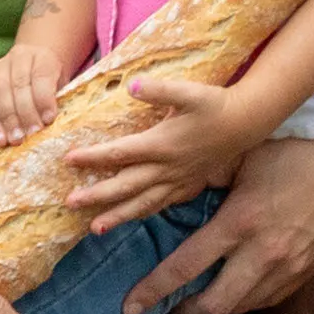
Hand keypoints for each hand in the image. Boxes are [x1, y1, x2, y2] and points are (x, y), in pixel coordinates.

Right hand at [0, 32, 78, 141]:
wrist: (36, 62)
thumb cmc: (54, 80)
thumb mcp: (62, 84)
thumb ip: (59, 99)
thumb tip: (53, 126)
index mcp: (43, 56)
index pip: (41, 76)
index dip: (44, 99)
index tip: (49, 120)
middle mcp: (19, 58)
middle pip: (19, 85)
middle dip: (26, 112)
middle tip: (32, 134)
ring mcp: (0, 69)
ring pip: (0, 93)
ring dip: (8, 119)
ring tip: (15, 140)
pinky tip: (0, 139)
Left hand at [53, 67, 273, 230]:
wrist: (245, 122)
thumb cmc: (214, 104)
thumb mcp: (188, 91)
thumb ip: (159, 89)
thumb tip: (131, 85)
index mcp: (161, 143)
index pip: (119, 153)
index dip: (92, 158)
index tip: (67, 160)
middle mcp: (166, 167)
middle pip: (125, 185)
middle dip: (97, 196)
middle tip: (69, 203)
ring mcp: (177, 180)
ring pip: (142, 203)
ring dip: (117, 216)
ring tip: (94, 228)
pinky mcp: (187, 185)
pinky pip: (160, 205)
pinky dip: (142, 214)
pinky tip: (129, 220)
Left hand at [131, 110, 313, 313]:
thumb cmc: (296, 146)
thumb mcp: (243, 157)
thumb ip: (206, 178)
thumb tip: (171, 187)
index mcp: (240, 222)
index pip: (185, 268)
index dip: (153, 291)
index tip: (129, 307)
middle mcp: (263, 253)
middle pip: (214, 304)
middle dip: (185, 312)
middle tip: (169, 307)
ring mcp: (289, 267)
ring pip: (242, 307)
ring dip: (216, 308)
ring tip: (198, 300)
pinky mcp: (308, 270)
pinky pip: (269, 299)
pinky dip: (246, 300)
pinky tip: (236, 289)